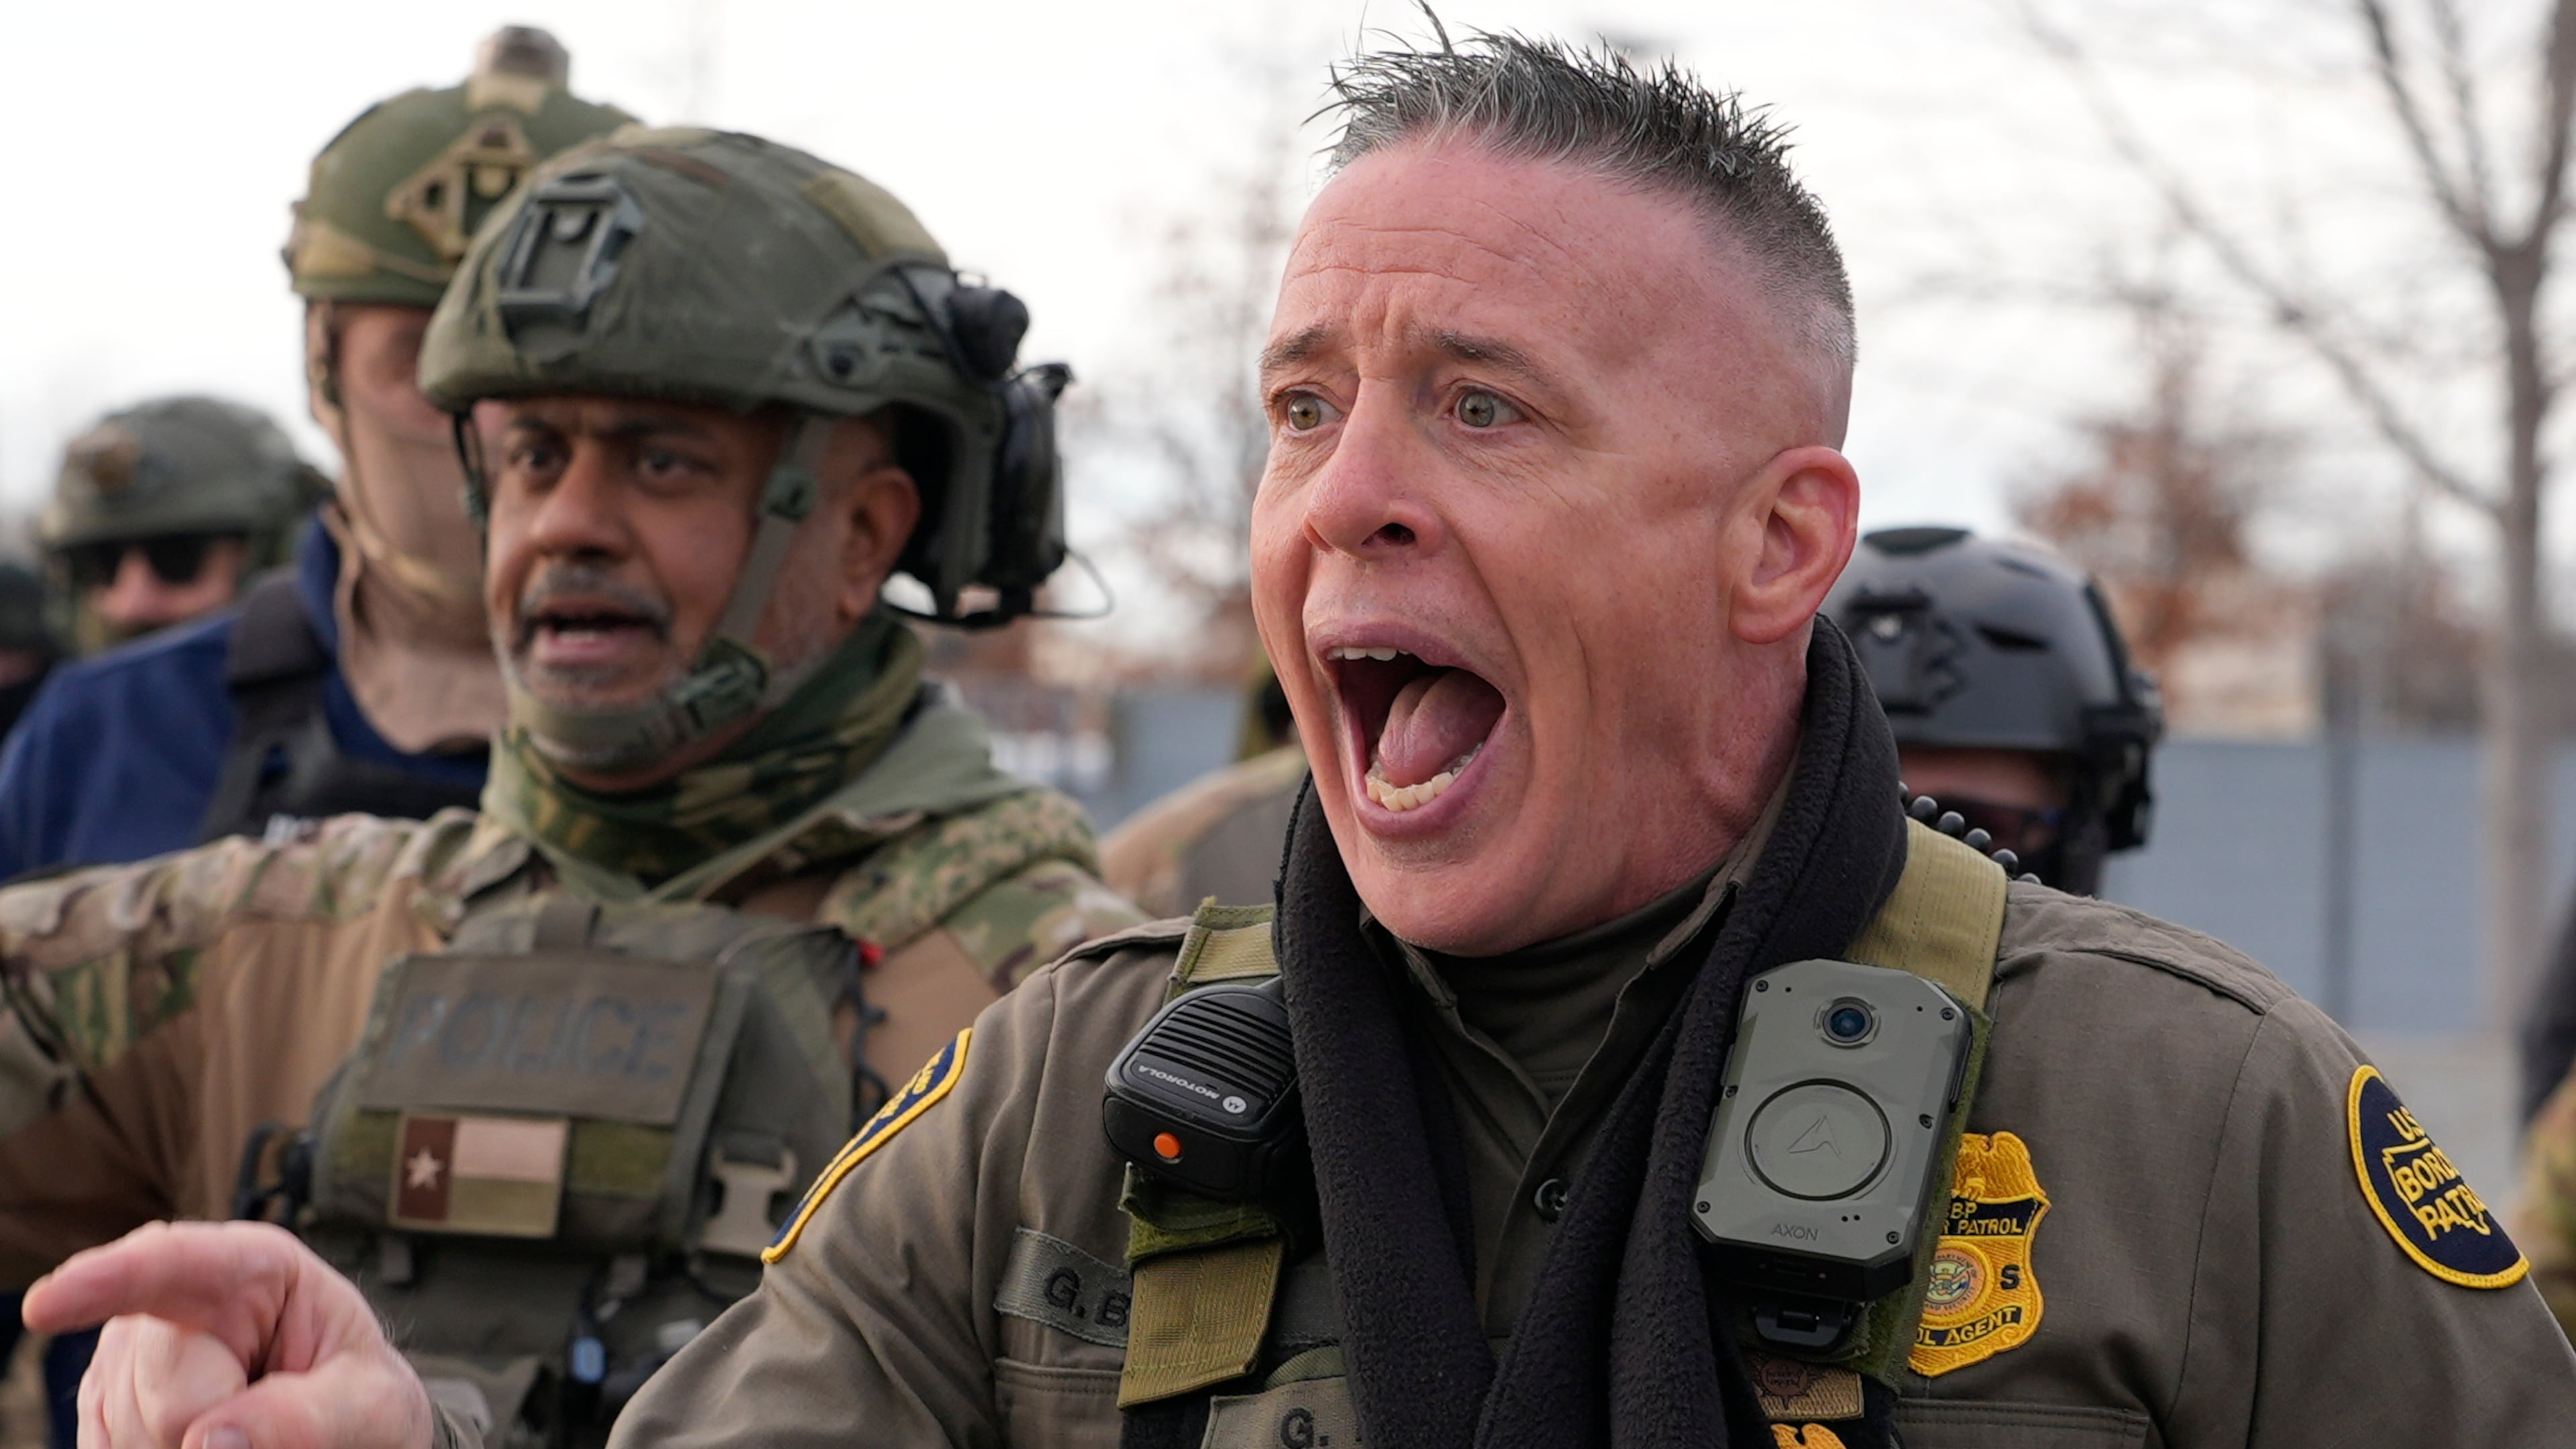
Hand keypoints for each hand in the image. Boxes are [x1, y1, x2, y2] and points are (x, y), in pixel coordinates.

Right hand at [23, 1221, 432, 1448]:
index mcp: (252, 1268)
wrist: (340, 1430)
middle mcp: (172, 1302)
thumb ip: (310, 1416)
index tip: (48, 1303)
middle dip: (210, 1426)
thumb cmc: (359, 1400)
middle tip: (267, 1419)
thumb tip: (207, 1442)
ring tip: (240, 1430)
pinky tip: (194, 1442)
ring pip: (127, 1433)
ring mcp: (127, 1358)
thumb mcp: (370, 1403)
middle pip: (161, 1392)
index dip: (107, 1281)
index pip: (172, 1264)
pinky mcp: (103, 1410)